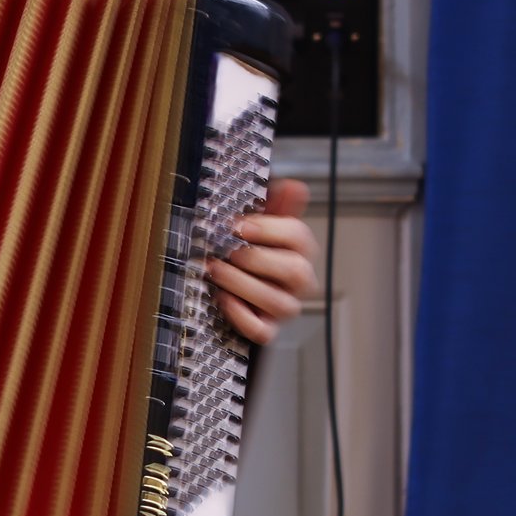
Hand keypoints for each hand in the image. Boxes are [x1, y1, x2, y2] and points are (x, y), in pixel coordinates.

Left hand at [205, 178, 317, 344]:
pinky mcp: (267, 328)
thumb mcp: (261, 227)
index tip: (238, 225)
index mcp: (299, 250)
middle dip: (256, 259)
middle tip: (226, 251)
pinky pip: (262, 331)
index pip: (298, 236)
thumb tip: (293, 185)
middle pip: (295, 271)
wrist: (240, 289)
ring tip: (216, 271)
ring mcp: (284, 306)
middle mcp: (298, 280)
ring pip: (279, 303)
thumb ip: (275, 207)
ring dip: (243, 285)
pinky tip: (223, 299)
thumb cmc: (251, 253)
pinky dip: (241, 316)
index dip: (268, 229)